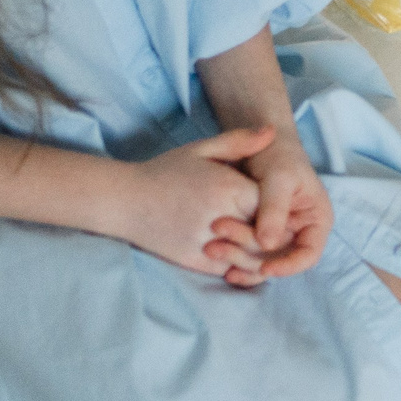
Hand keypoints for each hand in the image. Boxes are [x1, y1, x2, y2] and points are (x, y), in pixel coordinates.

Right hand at [116, 126, 271, 277]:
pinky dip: (238, 264)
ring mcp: (206, 243)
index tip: (274, 204)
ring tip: (256, 241)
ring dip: (257, 252)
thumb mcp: (202, 149)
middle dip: (271, 232)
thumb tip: (272, 131)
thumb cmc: (165, 171)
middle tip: (273, 227)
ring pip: (249, 257)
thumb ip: (239, 141)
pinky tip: (237, 253)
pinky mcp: (193, 262)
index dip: (276, 206)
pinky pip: (228, 268)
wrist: (124, 200)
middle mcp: (220, 218)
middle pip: (265, 233)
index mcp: (228, 189)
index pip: (272, 204)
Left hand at [208, 135, 333, 288]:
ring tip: (210, 248)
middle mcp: (299, 232)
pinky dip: (235, 260)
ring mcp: (278, 235)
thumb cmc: (277, 154)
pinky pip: (250, 256)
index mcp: (316, 220)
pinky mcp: (258, 235)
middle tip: (219, 246)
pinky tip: (218, 262)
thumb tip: (268, 245)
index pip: (309, 255)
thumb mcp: (280, 178)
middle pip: (280, 261)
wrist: (257, 143)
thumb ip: (274, 210)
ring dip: (237, 259)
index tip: (264, 268)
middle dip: (251, 260)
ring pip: (262, 261)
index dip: (289, 266)